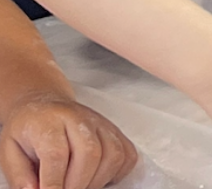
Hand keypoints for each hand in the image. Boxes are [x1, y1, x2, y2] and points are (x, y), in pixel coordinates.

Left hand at [0, 93, 137, 188]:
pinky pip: (127, 154)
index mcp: (49, 122)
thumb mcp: (9, 152)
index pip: (57, 154)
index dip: (55, 183)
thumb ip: (20, 176)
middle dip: (78, 184)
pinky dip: (117, 172)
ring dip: (98, 180)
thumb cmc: (27, 130)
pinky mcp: (115, 130)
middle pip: (90, 153)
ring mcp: (102, 123)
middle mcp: (80, 118)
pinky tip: (98, 177)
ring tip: (80, 186)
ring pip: (113, 154)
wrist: (44, 104)